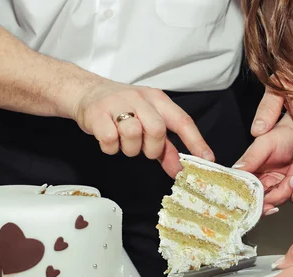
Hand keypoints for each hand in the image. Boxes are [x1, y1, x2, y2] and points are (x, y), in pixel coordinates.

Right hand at [72, 78, 213, 177]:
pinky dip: (111, 148)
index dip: (196, 141)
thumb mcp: (146, 121)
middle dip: (152, 148)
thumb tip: (179, 169)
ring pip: (133, 135)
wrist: (86, 92)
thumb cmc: (121, 109)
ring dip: (130, 148)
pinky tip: (109, 140)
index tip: (207, 159)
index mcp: (157, 99)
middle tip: (143, 149)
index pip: (182, 120)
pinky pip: (111, 140)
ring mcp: (117, 104)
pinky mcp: (98, 113)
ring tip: (124, 142)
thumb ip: (165, 147)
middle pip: (157, 130)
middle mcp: (140, 98)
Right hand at [233, 113, 292, 214]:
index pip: (244, 192)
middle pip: (261, 202)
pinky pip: (290, 197)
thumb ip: (251, 158)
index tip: (264, 194)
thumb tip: (234, 171)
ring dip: (288, 189)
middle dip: (276, 195)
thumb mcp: (265, 143)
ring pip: (276, 201)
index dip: (252, 199)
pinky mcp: (288, 188)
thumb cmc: (283, 134)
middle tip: (288, 179)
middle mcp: (259, 181)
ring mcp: (274, 186)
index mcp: (249, 172)